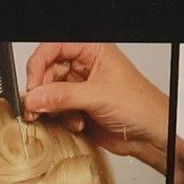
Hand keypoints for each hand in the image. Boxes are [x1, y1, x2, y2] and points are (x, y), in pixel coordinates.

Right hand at [23, 42, 169, 171]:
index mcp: (93, 51)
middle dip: (41, 90)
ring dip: (50, 108)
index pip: (55, 47)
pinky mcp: (79, 108)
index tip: (33, 84)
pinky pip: (56, 110)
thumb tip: (34, 97)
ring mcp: (81, 88)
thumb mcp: (98, 96)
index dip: (39, 64)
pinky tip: (76, 123)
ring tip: (58, 117)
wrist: (151, 135)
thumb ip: (62, 96)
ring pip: (49, 92)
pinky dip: (60, 119)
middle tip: (36, 106)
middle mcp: (85, 67)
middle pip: (47, 71)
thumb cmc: (141, 106)